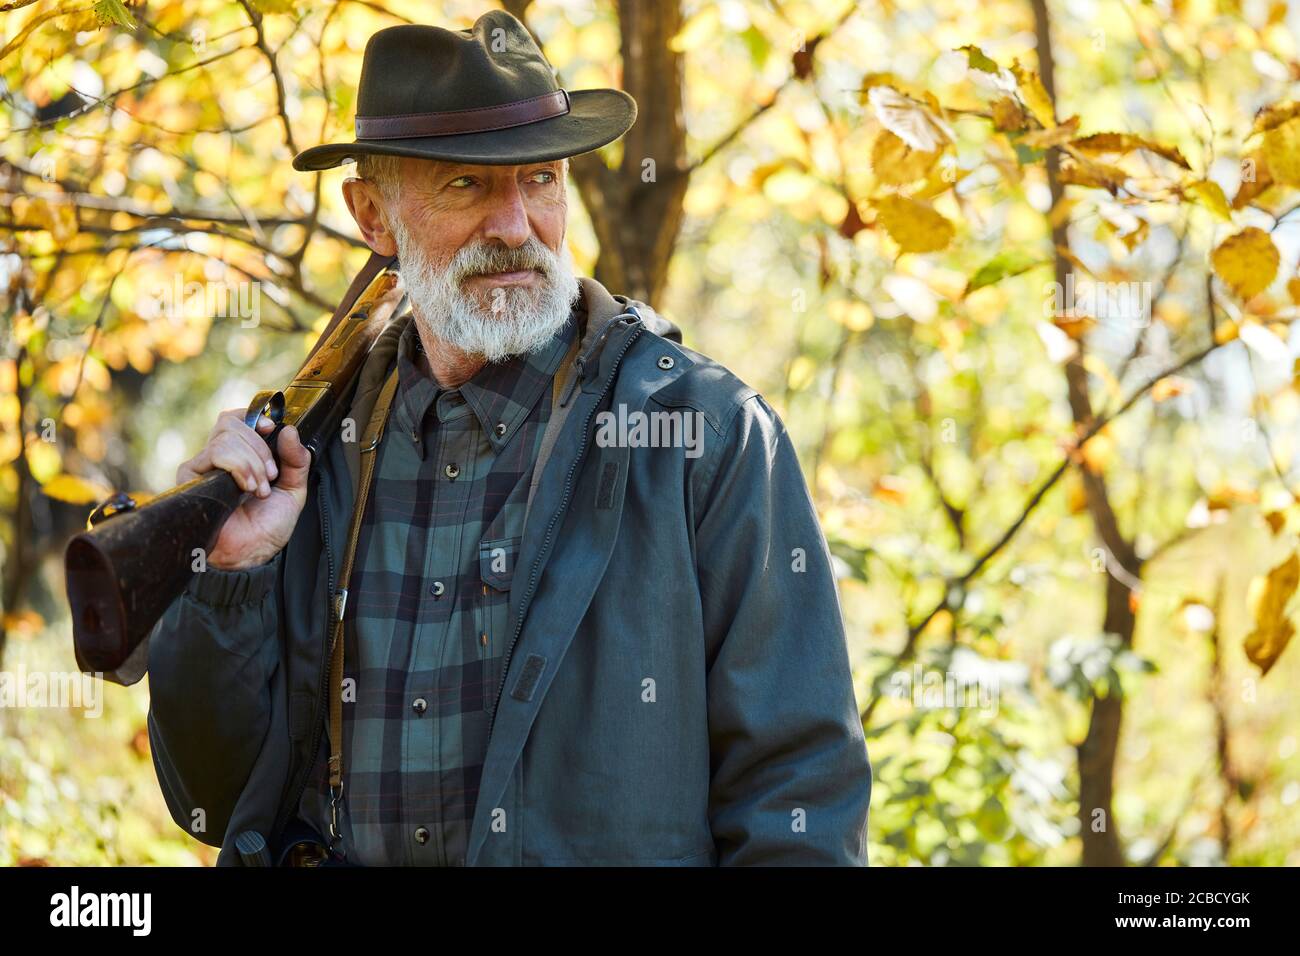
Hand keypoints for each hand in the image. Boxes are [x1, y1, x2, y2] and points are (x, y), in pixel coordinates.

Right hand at [176, 410, 311, 570]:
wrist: (252, 553)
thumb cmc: (268, 527)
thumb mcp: (294, 489)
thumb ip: (296, 459)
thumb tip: (289, 430)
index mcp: (241, 456)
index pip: (236, 419)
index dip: (252, 417)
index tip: (270, 428)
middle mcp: (218, 458)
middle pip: (230, 423)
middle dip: (259, 447)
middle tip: (270, 475)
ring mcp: (203, 467)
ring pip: (226, 438)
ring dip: (252, 463)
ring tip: (258, 489)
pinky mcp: (190, 477)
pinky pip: (216, 453)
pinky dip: (239, 467)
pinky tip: (245, 489)